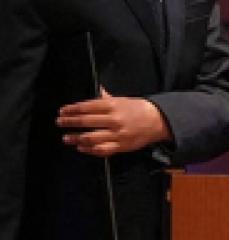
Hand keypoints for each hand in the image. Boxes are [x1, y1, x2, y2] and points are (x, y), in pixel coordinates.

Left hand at [56, 88, 170, 156]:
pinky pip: (101, 150)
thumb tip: (97, 89)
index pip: (87, 107)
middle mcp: (114, 119)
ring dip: (76, 138)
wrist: (158, 121)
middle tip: (59, 122)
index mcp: (114, 106)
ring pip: (91, 137)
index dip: (72, 109)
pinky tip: (81, 147)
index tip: (62, 111)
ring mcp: (117, 134)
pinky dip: (88, 149)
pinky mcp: (120, 146)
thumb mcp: (122, 100)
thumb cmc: (138, 109)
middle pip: (86, 121)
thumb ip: (106, 98)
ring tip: (66, 138)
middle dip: (70, 122)